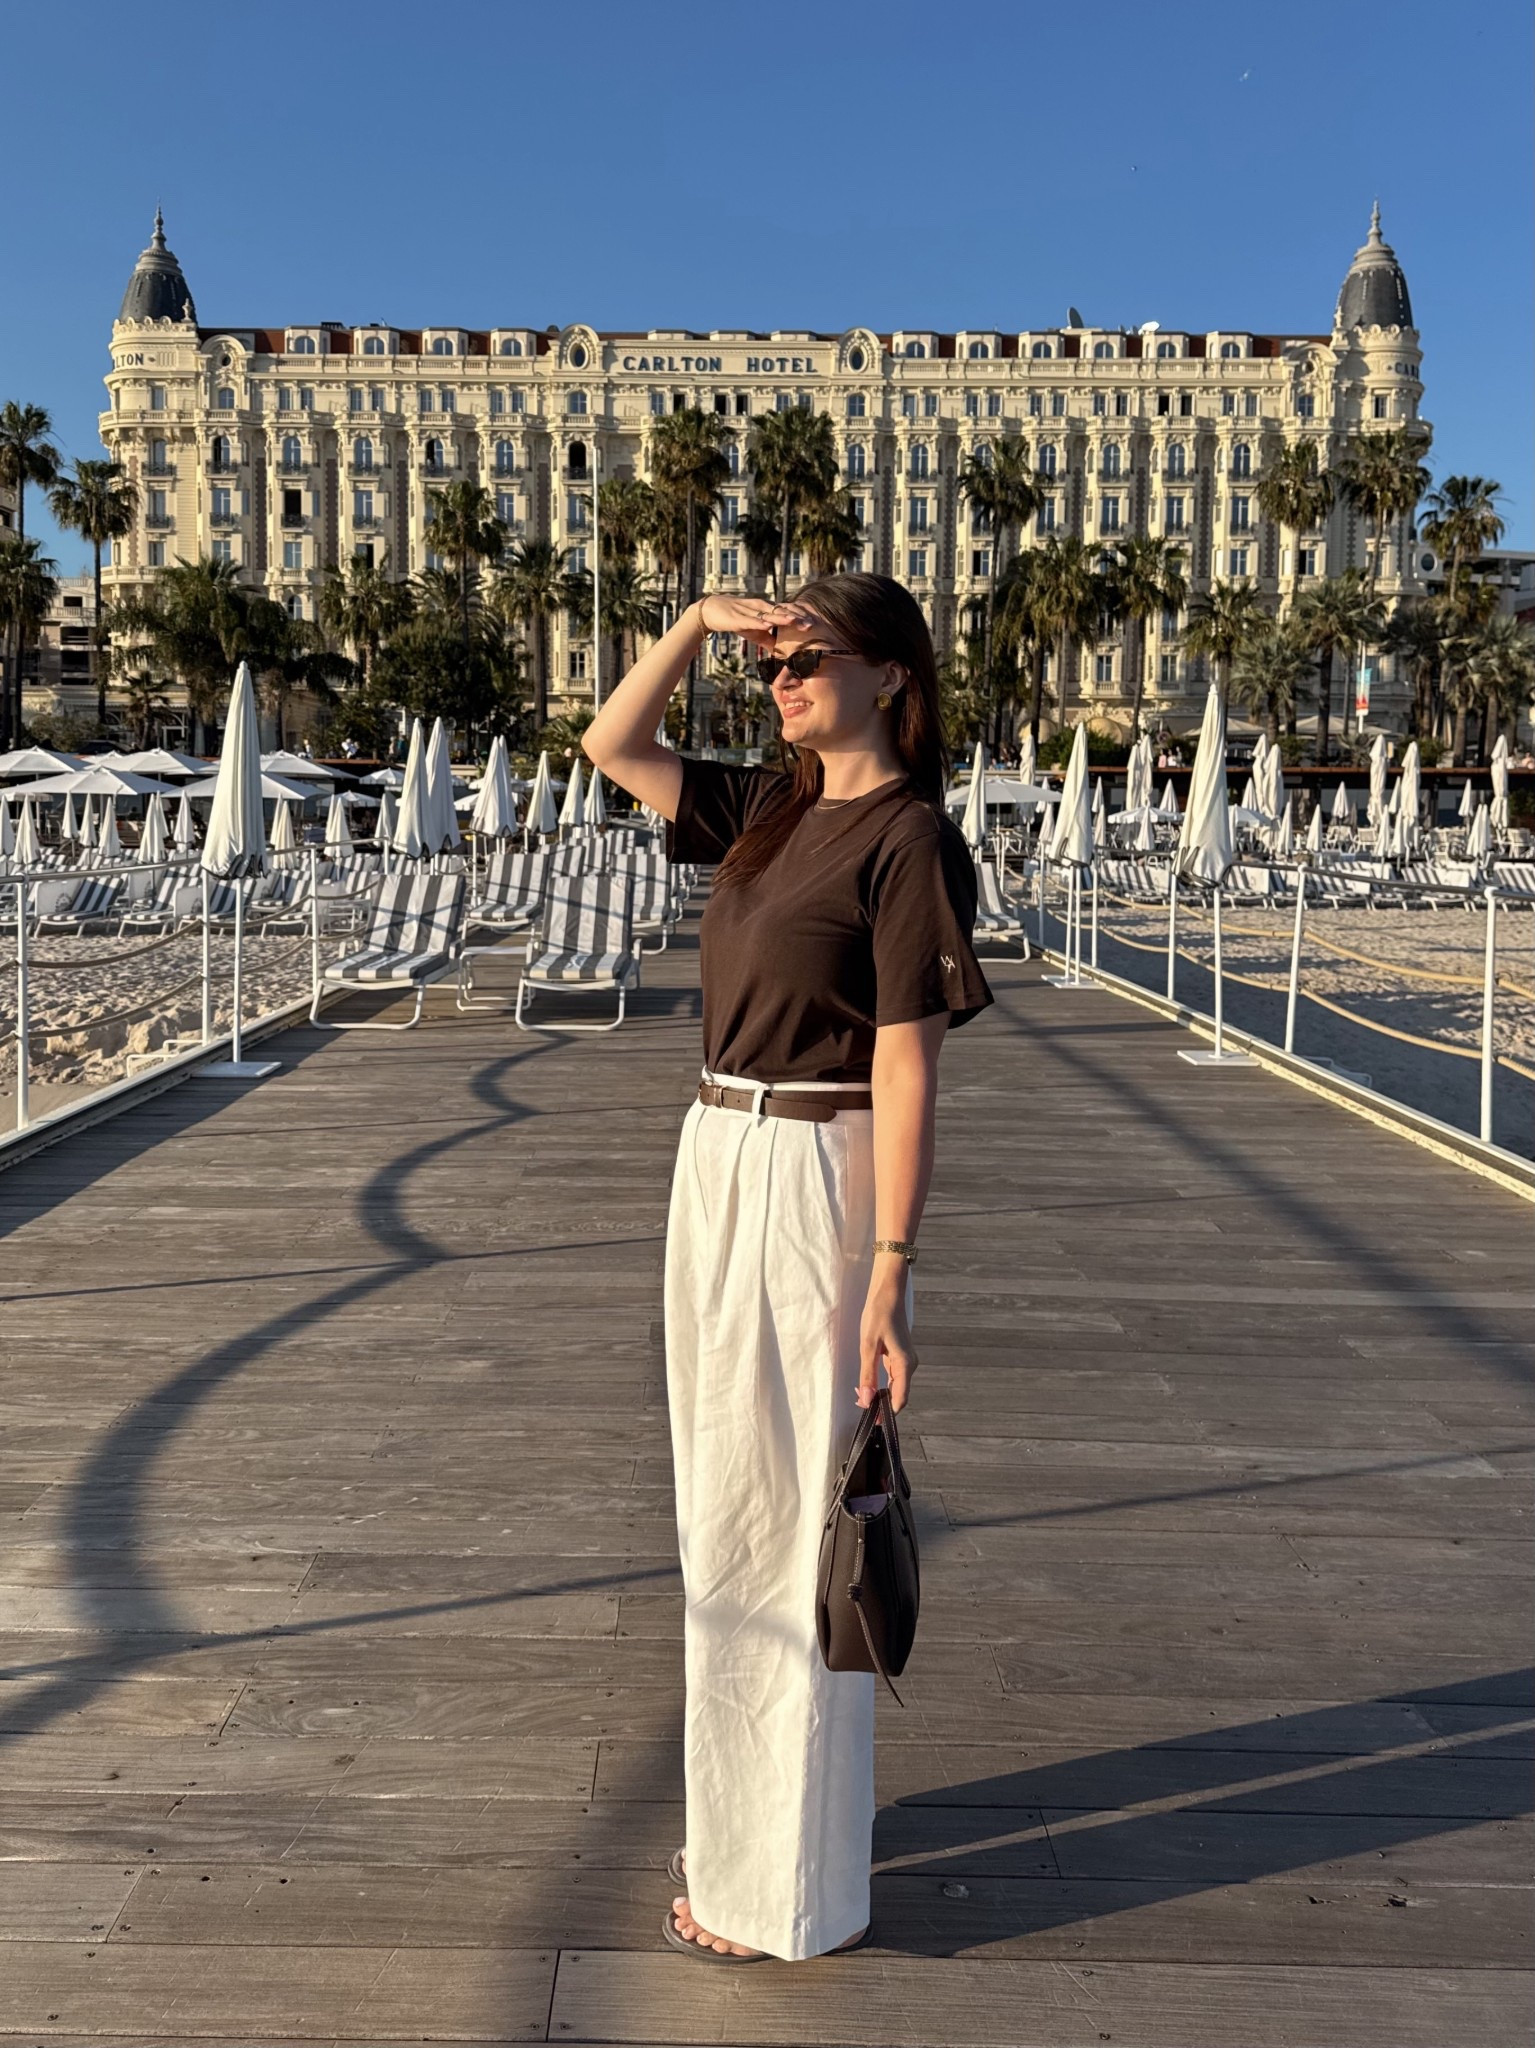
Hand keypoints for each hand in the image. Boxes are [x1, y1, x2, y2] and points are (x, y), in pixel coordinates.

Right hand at [694, 595, 820, 648]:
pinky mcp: (739, 618)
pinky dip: (760, 623)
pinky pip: (752, 620)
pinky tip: (769, 625)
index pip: (788, 613)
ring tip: (796, 622)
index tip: (816, 624)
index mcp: (767, 611)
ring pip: (770, 615)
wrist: (713, 611)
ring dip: (783, 619)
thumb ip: (770, 640)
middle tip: (812, 624)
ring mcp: (751, 612)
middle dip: (798, 618)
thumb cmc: (737, 620)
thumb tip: (784, 652)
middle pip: (783, 612)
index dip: (801, 618)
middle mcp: (762, 608)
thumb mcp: (756, 632)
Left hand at [858, 1273, 917, 1413]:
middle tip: (861, 1409)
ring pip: (896, 1387)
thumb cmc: (878, 1314)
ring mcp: (907, 1360)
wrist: (888, 1292)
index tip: (871, 1420)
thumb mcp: (868, 1346)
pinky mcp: (901, 1356)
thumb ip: (867, 1375)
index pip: (900, 1400)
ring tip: (862, 1398)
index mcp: (904, 1364)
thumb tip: (866, 1400)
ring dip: (881, 1396)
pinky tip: (868, 1384)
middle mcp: (909, 1365)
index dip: (886, 1413)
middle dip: (881, 1406)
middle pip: (898, 1395)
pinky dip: (883, 1385)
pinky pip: (894, 1377)